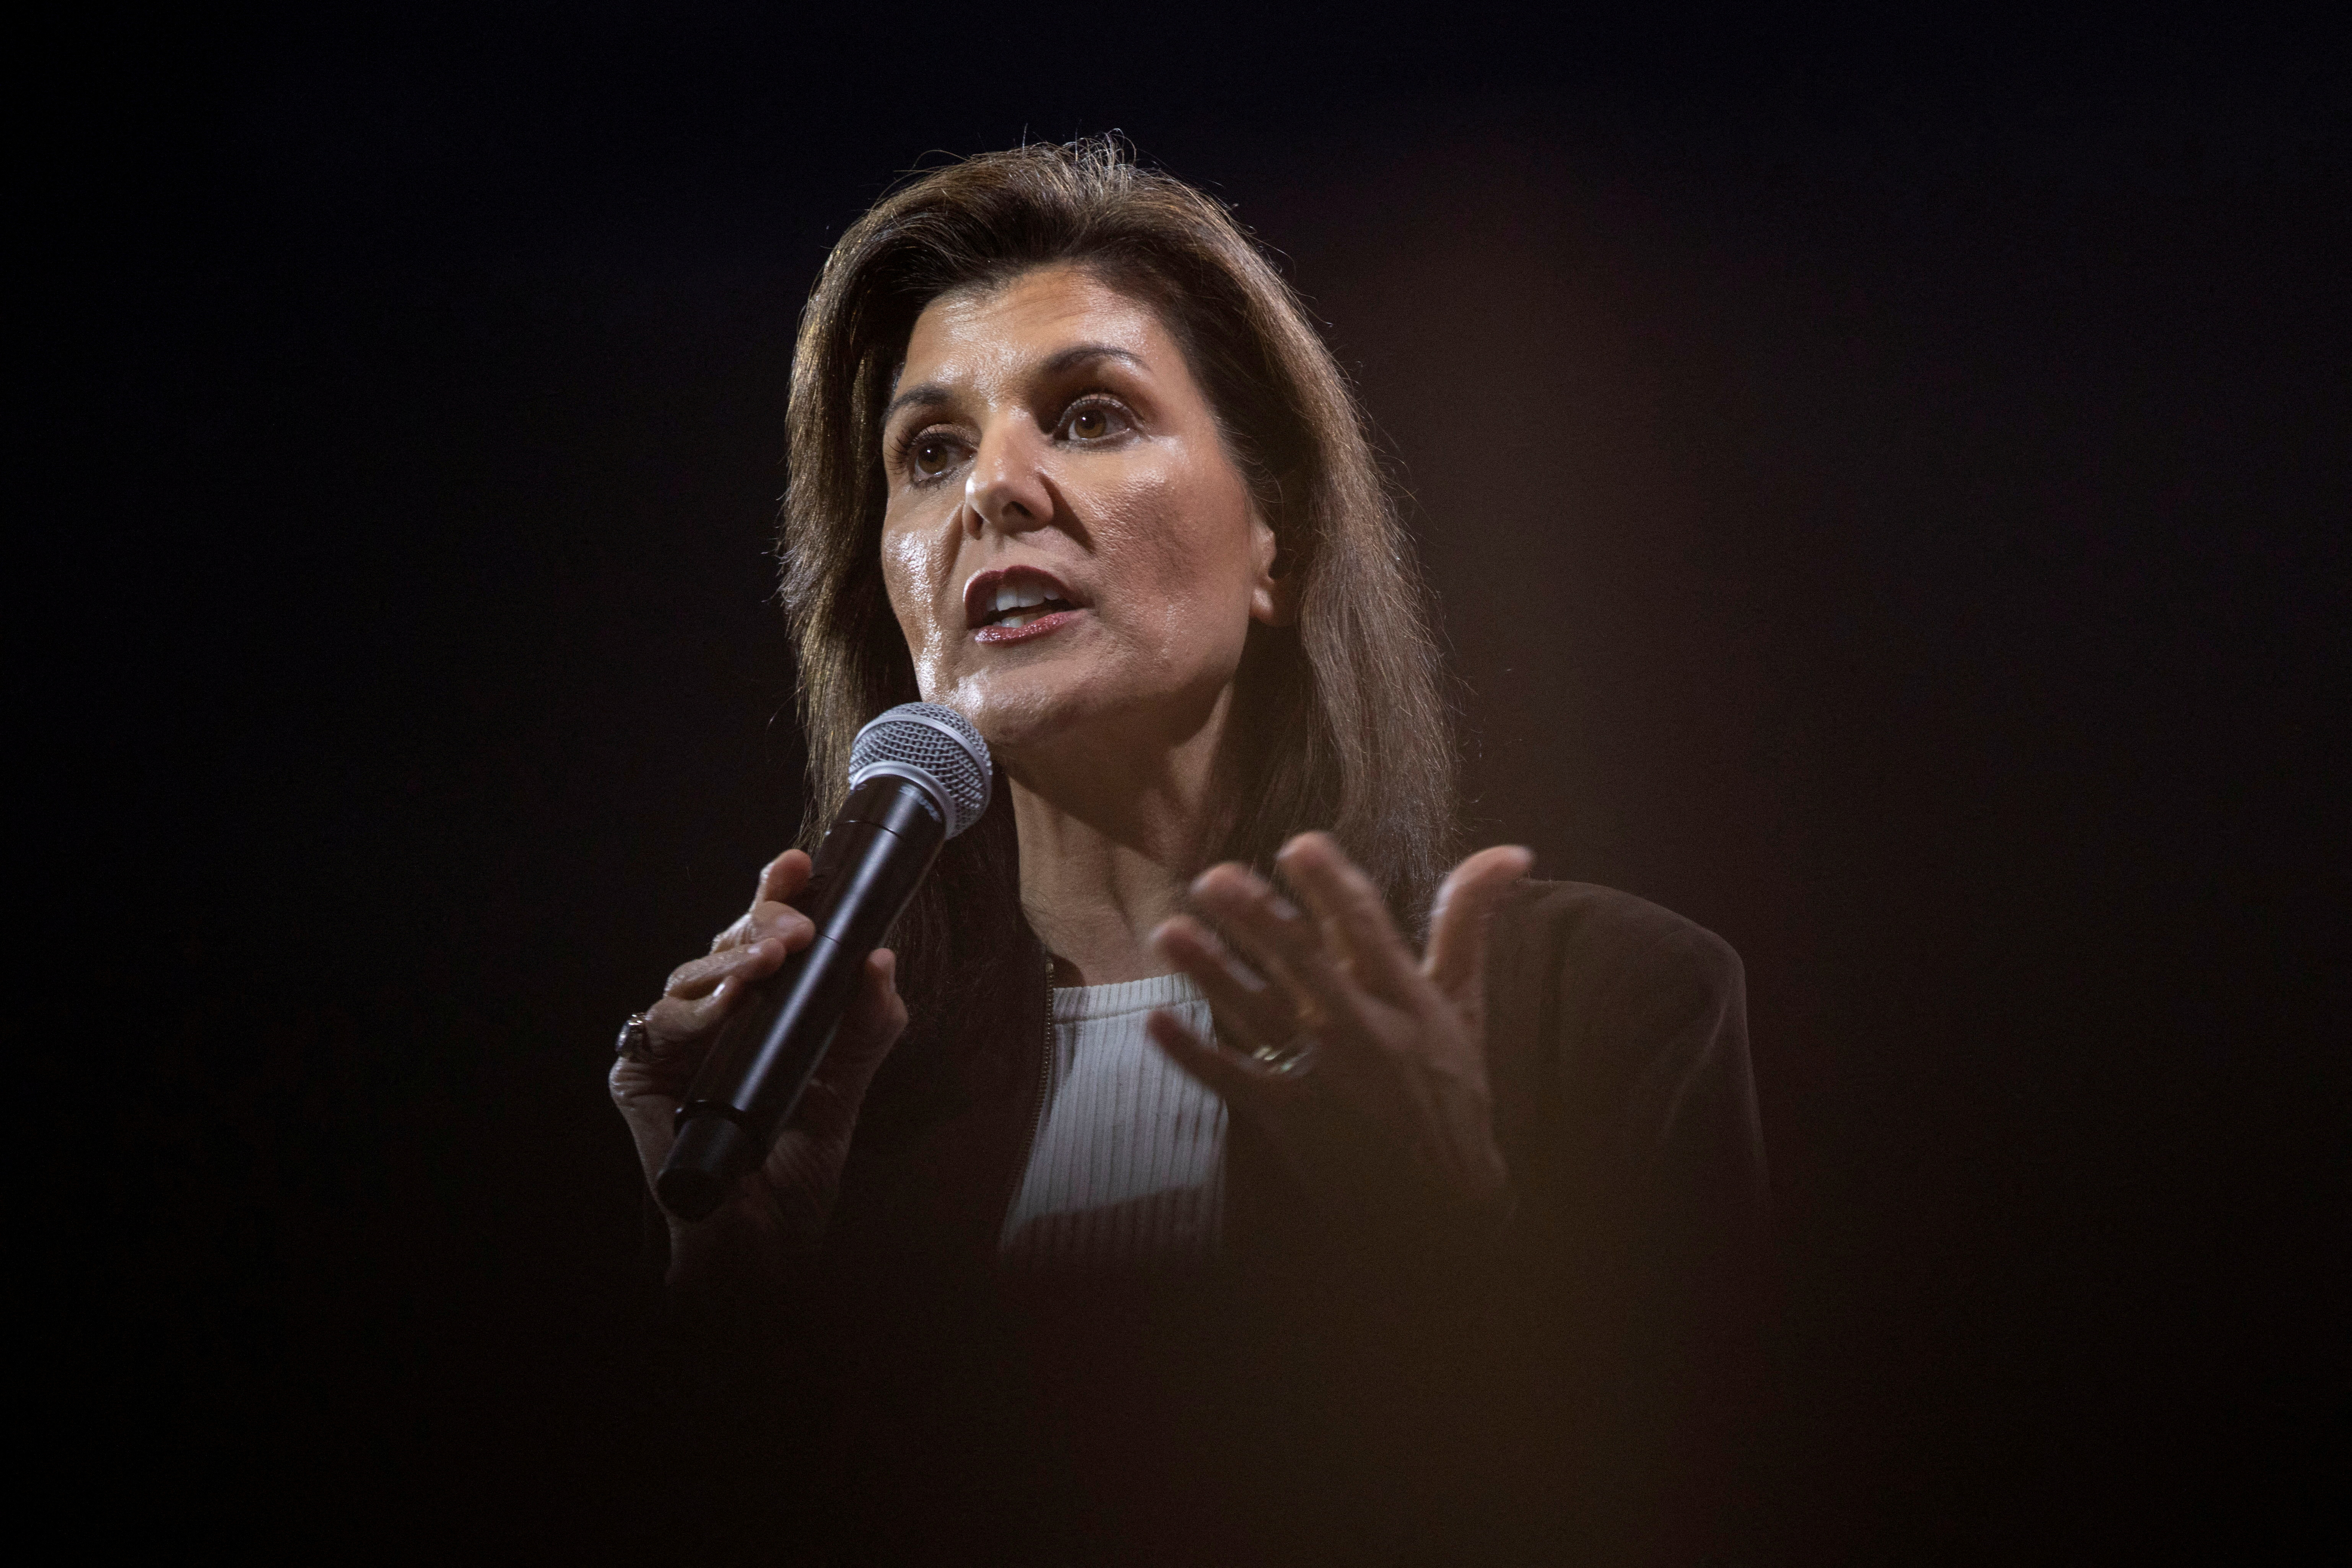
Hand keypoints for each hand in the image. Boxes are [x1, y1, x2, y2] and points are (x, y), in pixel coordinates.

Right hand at [609, 849, 907, 1290]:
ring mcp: (673, 1048)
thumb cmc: (794, 1176)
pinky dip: (696, 1011)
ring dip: (733, 963)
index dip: (777, 897)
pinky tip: (729, 1005)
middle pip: (727, 945)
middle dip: (762, 923)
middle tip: (798, 926)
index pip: (766, 940)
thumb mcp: (846, 1092)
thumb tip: (883, 963)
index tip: (800, 864)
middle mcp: (713, 1022)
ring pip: (691, 977)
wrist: (761, 1250)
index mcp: (761, 1014)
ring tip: (771, 962)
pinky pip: (660, 1027)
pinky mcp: (638, 1077)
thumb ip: (867, 1028)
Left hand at [1147, 832, 1531, 1225]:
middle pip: (1302, 962)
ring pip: (1256, 1011)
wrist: (1444, 1200)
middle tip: (1213, 878)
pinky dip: (1190, 1052)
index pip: (1367, 927)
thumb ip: (1468, 923)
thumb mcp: (1466, 1004)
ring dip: (1209, 971)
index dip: (1331, 884)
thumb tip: (1511, 851)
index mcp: (1405, 999)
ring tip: (1170, 932)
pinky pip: (1230, 1077)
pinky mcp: (1288, 1116)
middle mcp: (1362, 1030)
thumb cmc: (1452, 1090)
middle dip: (1257, 918)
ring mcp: (1321, 1076)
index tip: (1299, 845)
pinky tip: (1155, 1019)